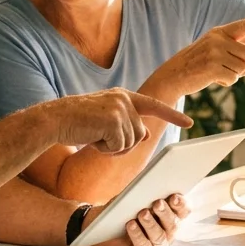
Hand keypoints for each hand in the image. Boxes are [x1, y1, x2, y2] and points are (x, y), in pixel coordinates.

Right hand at [41, 89, 192, 155]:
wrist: (55, 119)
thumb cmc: (77, 122)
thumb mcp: (106, 120)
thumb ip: (127, 124)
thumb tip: (146, 134)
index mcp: (124, 96)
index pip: (154, 105)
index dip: (172, 115)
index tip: (189, 123)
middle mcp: (124, 99)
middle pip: (140, 134)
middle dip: (123, 144)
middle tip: (100, 137)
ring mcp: (120, 108)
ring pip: (131, 142)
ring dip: (113, 147)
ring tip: (94, 136)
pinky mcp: (113, 120)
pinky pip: (119, 146)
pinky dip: (106, 149)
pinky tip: (92, 138)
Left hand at [88, 194, 188, 245]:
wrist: (104, 228)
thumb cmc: (123, 210)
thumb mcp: (132, 198)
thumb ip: (143, 194)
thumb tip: (148, 189)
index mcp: (171, 215)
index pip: (184, 210)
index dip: (182, 204)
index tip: (174, 196)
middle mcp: (168, 232)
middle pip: (173, 224)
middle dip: (166, 213)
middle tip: (158, 203)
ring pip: (160, 236)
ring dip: (151, 224)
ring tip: (142, 213)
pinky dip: (137, 234)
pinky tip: (130, 224)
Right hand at [151, 15, 244, 97]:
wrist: (173, 76)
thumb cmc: (197, 63)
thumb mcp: (212, 47)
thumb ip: (231, 44)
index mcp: (220, 32)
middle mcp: (218, 39)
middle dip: (244, 66)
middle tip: (228, 69)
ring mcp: (214, 52)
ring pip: (243, 68)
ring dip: (234, 75)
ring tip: (218, 73)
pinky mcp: (212, 67)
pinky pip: (233, 78)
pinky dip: (226, 82)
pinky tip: (213, 79)